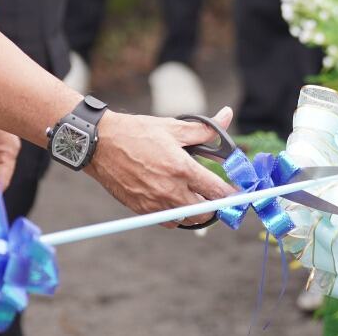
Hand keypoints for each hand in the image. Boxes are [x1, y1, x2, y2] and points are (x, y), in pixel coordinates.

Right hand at [87, 107, 234, 225]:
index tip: (237, 192)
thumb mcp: (173, 127)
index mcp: (182, 168)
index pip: (217, 190)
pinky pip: (168, 221)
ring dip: (195, 211)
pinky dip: (176, 215)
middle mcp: (170, 190)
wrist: (100, 144)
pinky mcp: (142, 210)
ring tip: (194, 196)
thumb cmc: (137, 132)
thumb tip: (227, 116)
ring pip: (187, 219)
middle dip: (214, 204)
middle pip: (205, 211)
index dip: (231, 194)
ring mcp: (155, 203)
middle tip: (213, 193)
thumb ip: (204, 129)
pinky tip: (174, 200)